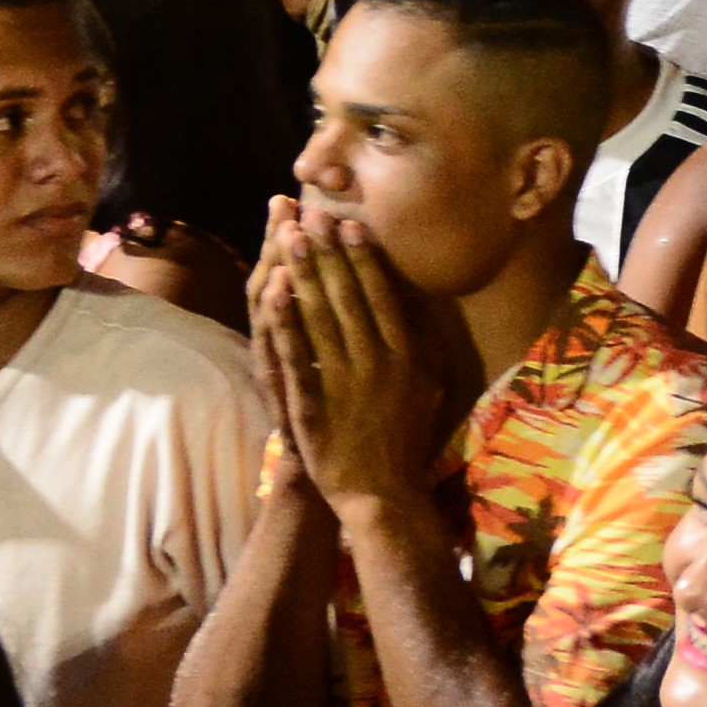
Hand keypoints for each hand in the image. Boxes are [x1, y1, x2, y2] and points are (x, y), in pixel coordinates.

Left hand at [255, 215, 446, 518]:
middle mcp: (378, 361)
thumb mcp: (431, 383)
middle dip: (328, 251)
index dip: (362, 256)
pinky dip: (285, 318)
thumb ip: (425, 339)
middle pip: (348, 295)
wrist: (382, 492)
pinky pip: (297, 354)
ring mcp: (344, 382)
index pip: (382, 294)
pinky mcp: (314, 402)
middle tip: (311, 213)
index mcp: (408, 354)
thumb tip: (418, 295)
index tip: (348, 223)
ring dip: (304, 271)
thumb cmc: (406, 435)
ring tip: (290, 236)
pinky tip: (274, 289)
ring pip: (320, 315)